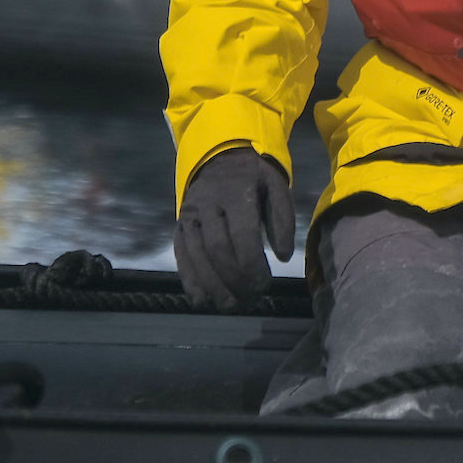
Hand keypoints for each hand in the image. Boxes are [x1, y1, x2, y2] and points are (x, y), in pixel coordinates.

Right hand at [174, 147, 292, 310]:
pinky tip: (202, 300)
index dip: (252, 265)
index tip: (264, 286)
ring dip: (213, 286)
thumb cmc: (255, 179)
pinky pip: (180, 255)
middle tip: (251, 299)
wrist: (220, 157)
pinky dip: (190, 280)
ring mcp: (189, 215)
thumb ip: (283, 221)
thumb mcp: (277, 188)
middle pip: (217, 249)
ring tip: (230, 305)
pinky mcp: (179, 225)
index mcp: (236, 192)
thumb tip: (283, 257)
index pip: (242, 235)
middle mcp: (207, 204)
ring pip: (196, 255)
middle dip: (234, 279)